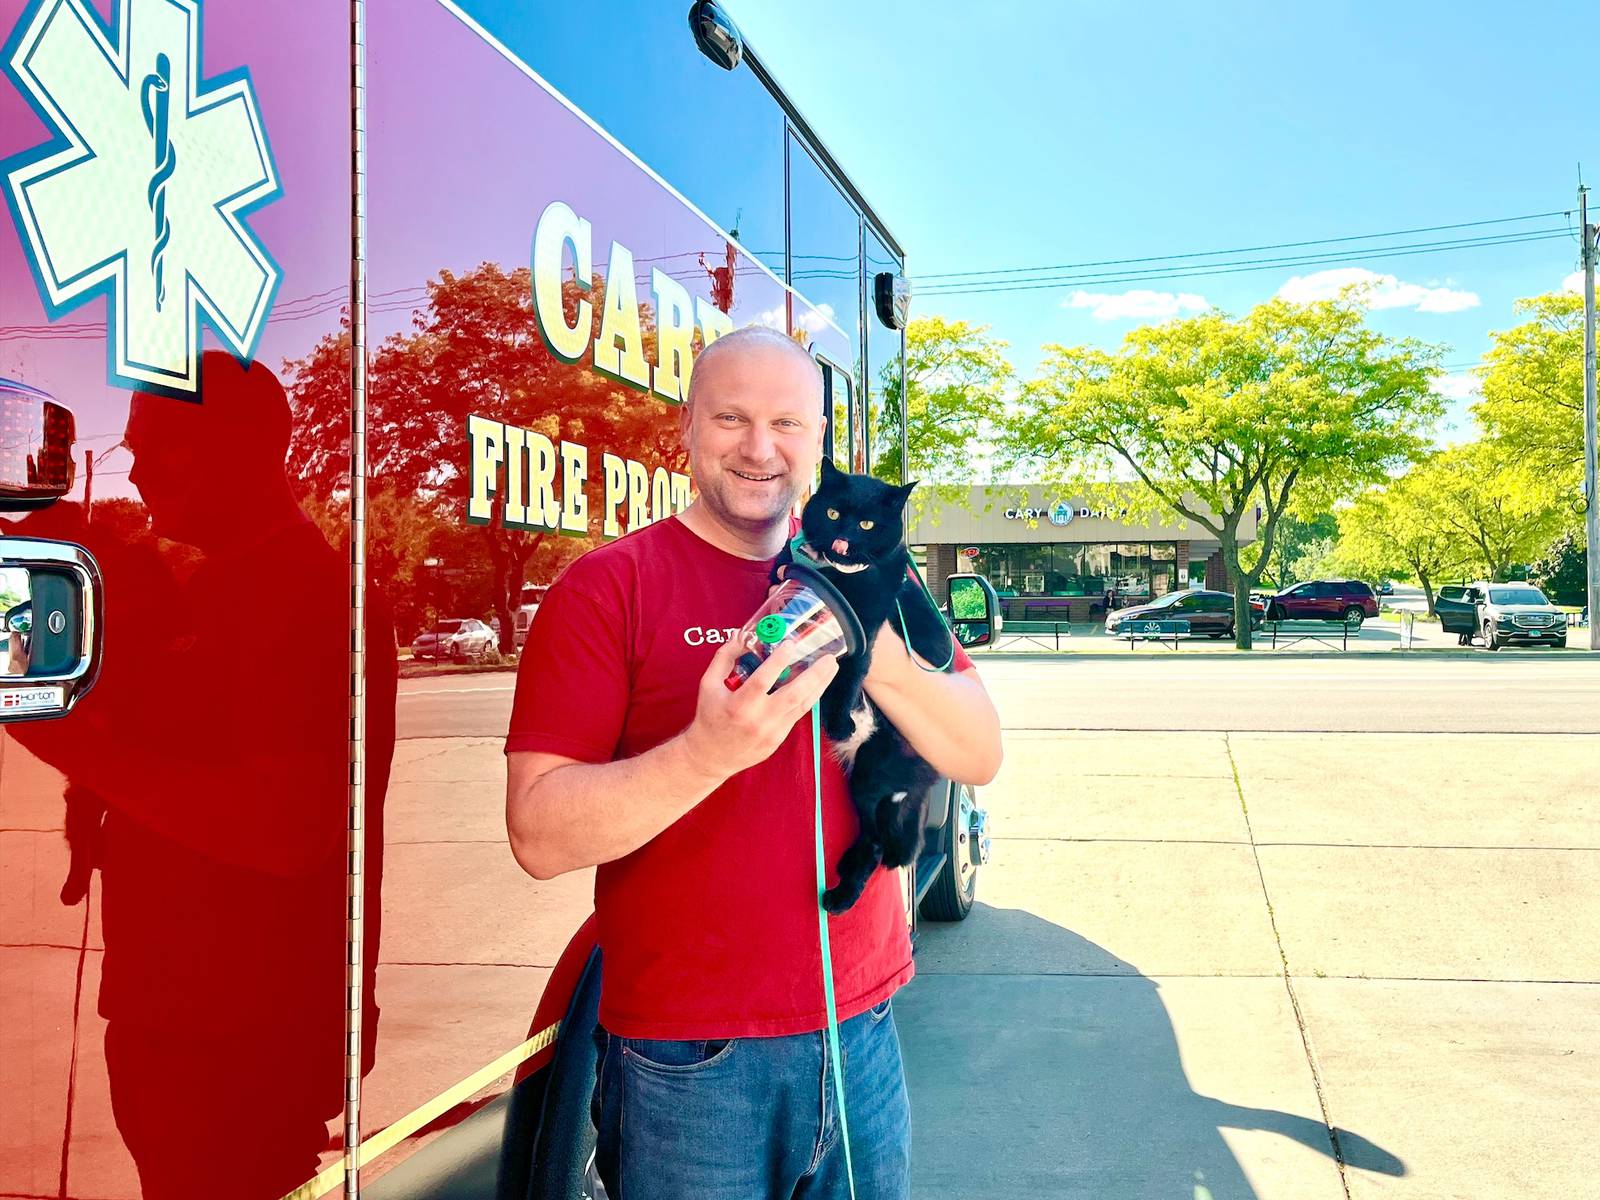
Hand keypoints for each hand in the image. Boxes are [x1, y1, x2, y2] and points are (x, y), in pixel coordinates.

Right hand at [681, 634, 840, 781]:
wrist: (711, 756)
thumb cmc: (709, 716)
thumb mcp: (708, 685)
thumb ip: (724, 658)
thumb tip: (742, 635)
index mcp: (738, 705)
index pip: (762, 681)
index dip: (778, 662)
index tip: (791, 644)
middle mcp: (758, 720)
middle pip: (793, 695)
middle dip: (814, 675)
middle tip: (829, 657)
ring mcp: (772, 732)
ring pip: (802, 706)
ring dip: (819, 685)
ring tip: (831, 667)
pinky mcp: (778, 739)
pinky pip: (797, 715)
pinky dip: (809, 698)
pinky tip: (817, 684)